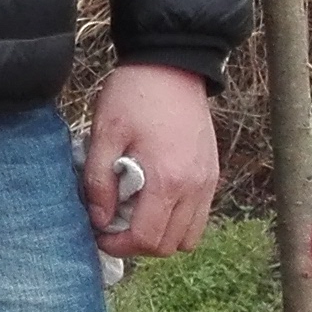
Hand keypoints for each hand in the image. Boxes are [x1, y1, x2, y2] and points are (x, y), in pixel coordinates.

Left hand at [83, 63, 221, 258]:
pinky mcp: (212, 174)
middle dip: (137, 244)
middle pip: (168, 246)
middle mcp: (195, 188)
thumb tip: (99, 218)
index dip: (118, 245)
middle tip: (112, 224)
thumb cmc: (134, 95)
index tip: (98, 234)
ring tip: (134, 213)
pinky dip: (177, 220)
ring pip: (188, 237)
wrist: (171, 65)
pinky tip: (154, 199)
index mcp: (167, 180)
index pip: (146, 238)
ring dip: (160, 235)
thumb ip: (99, 179)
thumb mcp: (105, 133)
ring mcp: (208, 183)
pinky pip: (199, 216)